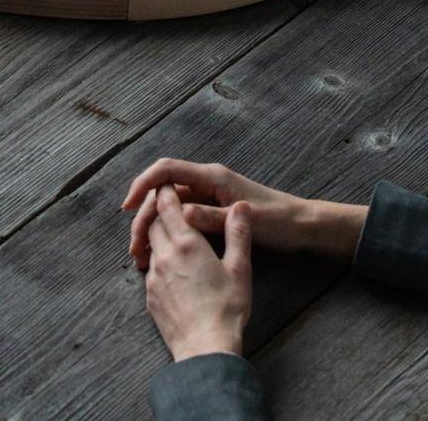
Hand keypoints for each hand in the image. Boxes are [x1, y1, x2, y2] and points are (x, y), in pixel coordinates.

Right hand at [122, 159, 364, 268]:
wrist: (300, 225)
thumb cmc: (277, 220)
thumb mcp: (245, 222)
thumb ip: (213, 217)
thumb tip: (182, 213)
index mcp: (211, 177)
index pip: (166, 171)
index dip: (143, 185)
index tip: (128, 207)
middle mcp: (205, 183)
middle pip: (162, 193)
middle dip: (144, 216)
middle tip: (134, 248)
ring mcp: (207, 196)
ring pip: (169, 209)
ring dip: (153, 228)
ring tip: (141, 257)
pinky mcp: (210, 211)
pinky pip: (181, 219)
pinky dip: (168, 234)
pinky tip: (160, 255)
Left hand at [144, 186, 252, 362]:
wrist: (205, 348)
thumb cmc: (226, 308)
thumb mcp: (240, 268)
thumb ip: (238, 233)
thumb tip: (241, 206)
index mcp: (187, 243)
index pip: (168, 205)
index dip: (168, 192)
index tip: (171, 186)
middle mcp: (165, 255)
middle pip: (154, 223)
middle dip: (161, 214)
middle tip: (173, 211)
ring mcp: (154, 277)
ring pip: (151, 247)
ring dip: (158, 238)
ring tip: (174, 240)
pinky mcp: (150, 297)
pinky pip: (151, 271)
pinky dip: (159, 263)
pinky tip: (174, 271)